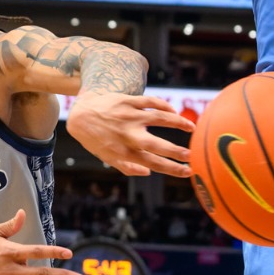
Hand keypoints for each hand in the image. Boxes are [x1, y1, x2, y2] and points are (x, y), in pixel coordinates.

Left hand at [67, 93, 194, 177]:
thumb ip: (127, 167)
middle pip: (157, 145)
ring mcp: (129, 116)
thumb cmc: (97, 139)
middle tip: (192, 155)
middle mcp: (128, 135)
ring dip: (178, 122)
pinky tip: (174, 112)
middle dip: (176, 152)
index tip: (188, 171)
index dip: (172, 169)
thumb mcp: (107, 158)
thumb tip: (148, 173)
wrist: (81, 115)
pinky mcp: (128, 101)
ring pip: (159, 118)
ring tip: (192, 127)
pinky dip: (165, 106)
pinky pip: (151, 102)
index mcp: (124, 151)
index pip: (153, 163)